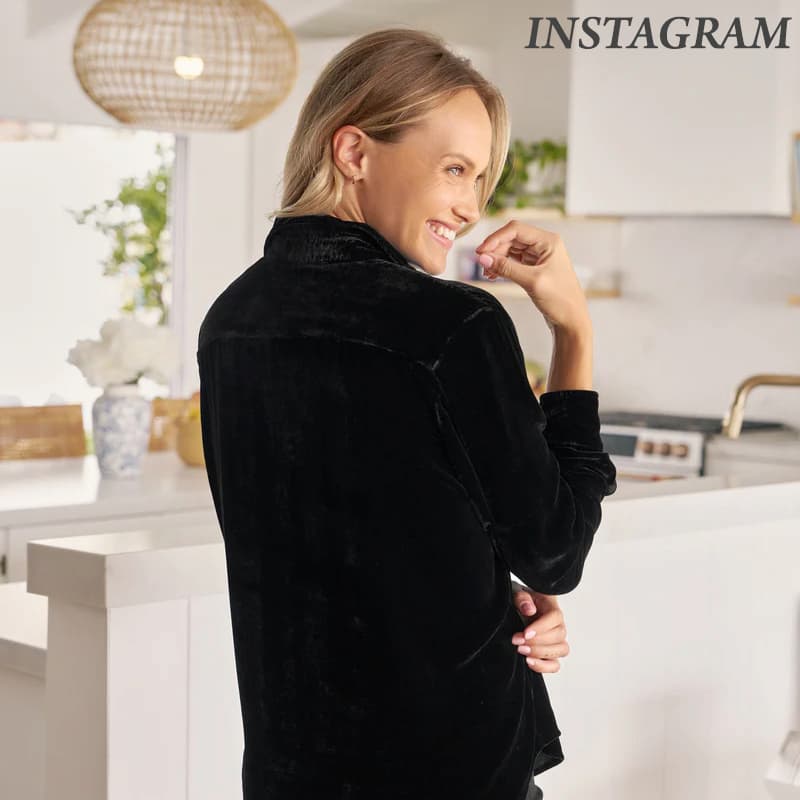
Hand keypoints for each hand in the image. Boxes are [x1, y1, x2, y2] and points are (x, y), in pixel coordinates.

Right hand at [474, 220, 589, 333]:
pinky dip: (503, 266)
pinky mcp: (534, 268)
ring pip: (511, 250)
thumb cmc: (562, 300)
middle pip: (511, 239)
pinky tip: (494, 274)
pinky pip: (514, 261)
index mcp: (549, 241)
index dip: (495, 238)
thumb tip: (484, 258)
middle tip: (482, 264)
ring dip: (497, 258)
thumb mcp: (532, 281)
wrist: (571, 319)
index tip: (481, 251)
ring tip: (487, 272)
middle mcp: (544, 245)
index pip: (516, 230)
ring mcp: (539, 256)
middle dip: (495, 250)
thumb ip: (506, 268)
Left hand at [511, 585, 568, 673]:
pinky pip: (555, 665)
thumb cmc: (522, 602)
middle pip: (559, 636)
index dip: (541, 627)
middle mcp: (558, 625)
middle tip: (518, 640)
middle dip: (537, 641)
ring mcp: (556, 640)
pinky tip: (529, 662)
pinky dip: (544, 666)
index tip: (525, 633)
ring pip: (561, 650)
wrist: (519, 610)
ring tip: (522, 651)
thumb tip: (529, 610)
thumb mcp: (518, 593)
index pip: (555, 617)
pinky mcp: (550, 654)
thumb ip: (522, 598)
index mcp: (551, 607)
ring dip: (541, 653)